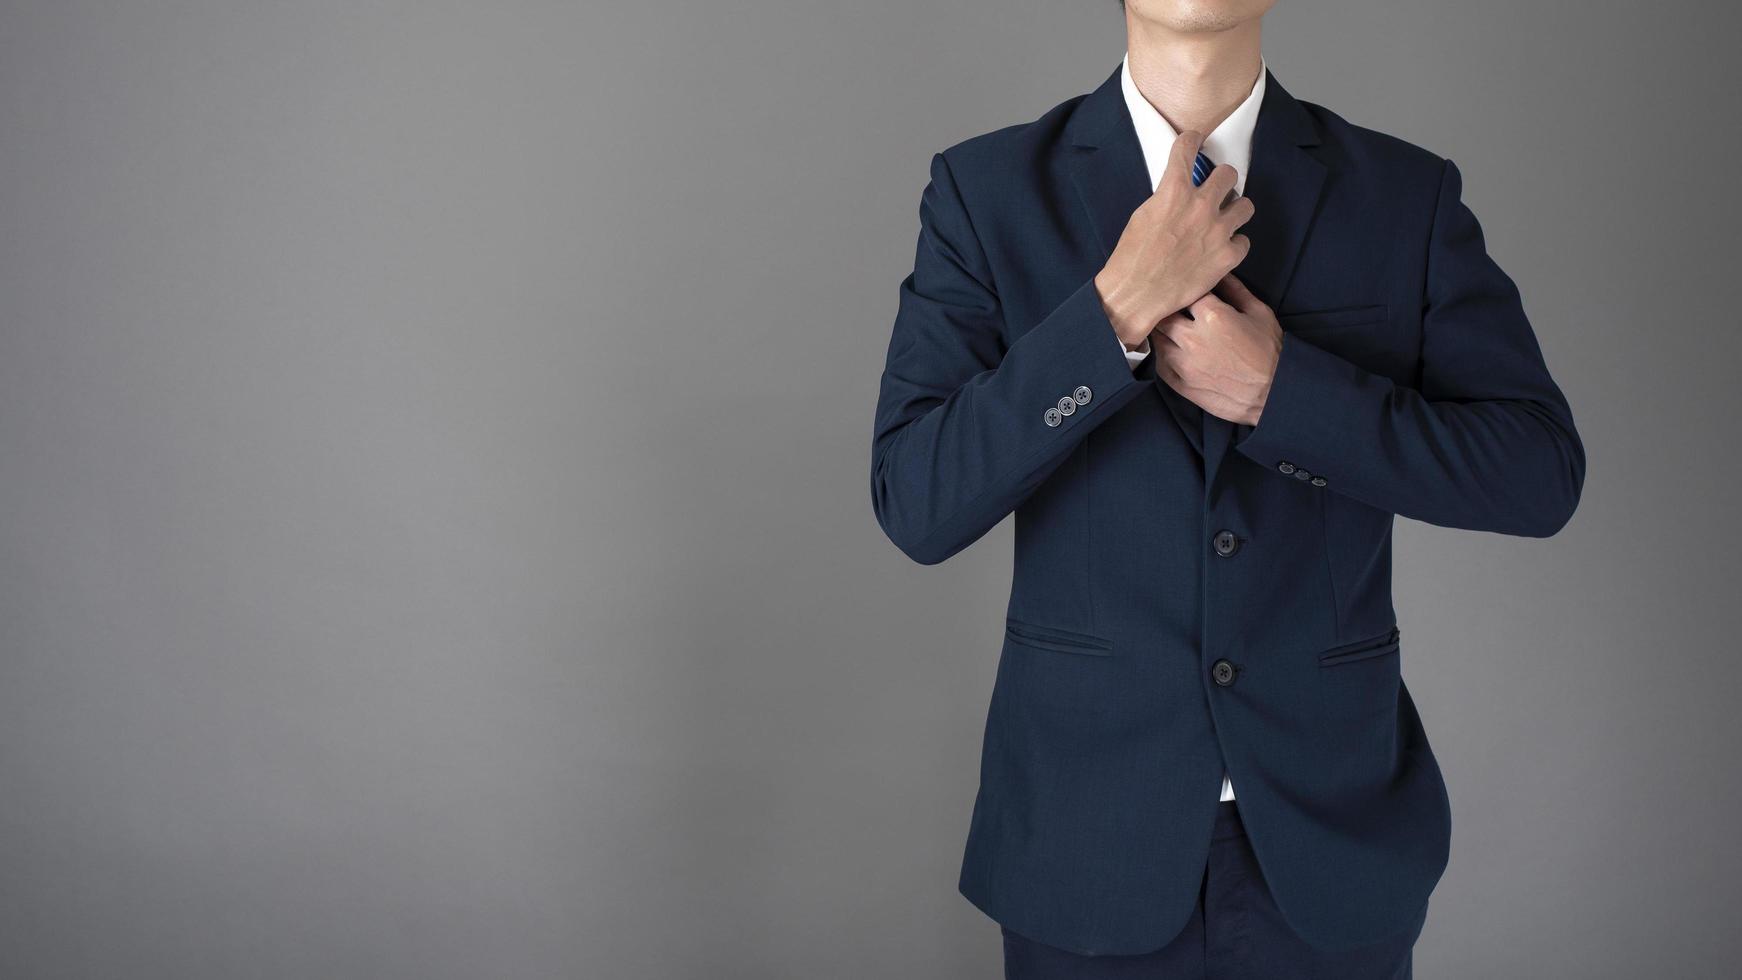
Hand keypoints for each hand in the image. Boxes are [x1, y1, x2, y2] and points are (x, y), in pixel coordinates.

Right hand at [1093, 129, 1255, 348]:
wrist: (1137, 293)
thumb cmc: (1133, 256)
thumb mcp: (1143, 214)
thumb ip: (1167, 197)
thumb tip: (1179, 191)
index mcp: (1174, 191)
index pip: (1188, 146)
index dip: (1191, 140)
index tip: (1193, 141)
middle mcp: (1201, 206)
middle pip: (1228, 173)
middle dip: (1221, 180)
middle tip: (1215, 190)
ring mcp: (1218, 231)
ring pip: (1245, 205)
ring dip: (1235, 209)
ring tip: (1224, 220)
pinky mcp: (1227, 256)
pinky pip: (1244, 241)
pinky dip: (1234, 244)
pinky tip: (1221, 250)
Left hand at [1151, 273, 1281, 425]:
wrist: (1273, 393)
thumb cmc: (1269, 351)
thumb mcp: (1258, 312)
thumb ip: (1235, 290)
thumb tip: (1218, 272)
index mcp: (1212, 316)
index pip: (1186, 292)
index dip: (1186, 289)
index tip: (1186, 290)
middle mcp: (1192, 338)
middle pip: (1163, 314)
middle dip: (1167, 309)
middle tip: (1172, 308)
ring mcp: (1183, 363)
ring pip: (1157, 339)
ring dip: (1162, 332)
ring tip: (1170, 329)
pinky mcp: (1180, 384)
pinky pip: (1159, 364)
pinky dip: (1163, 355)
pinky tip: (1172, 351)